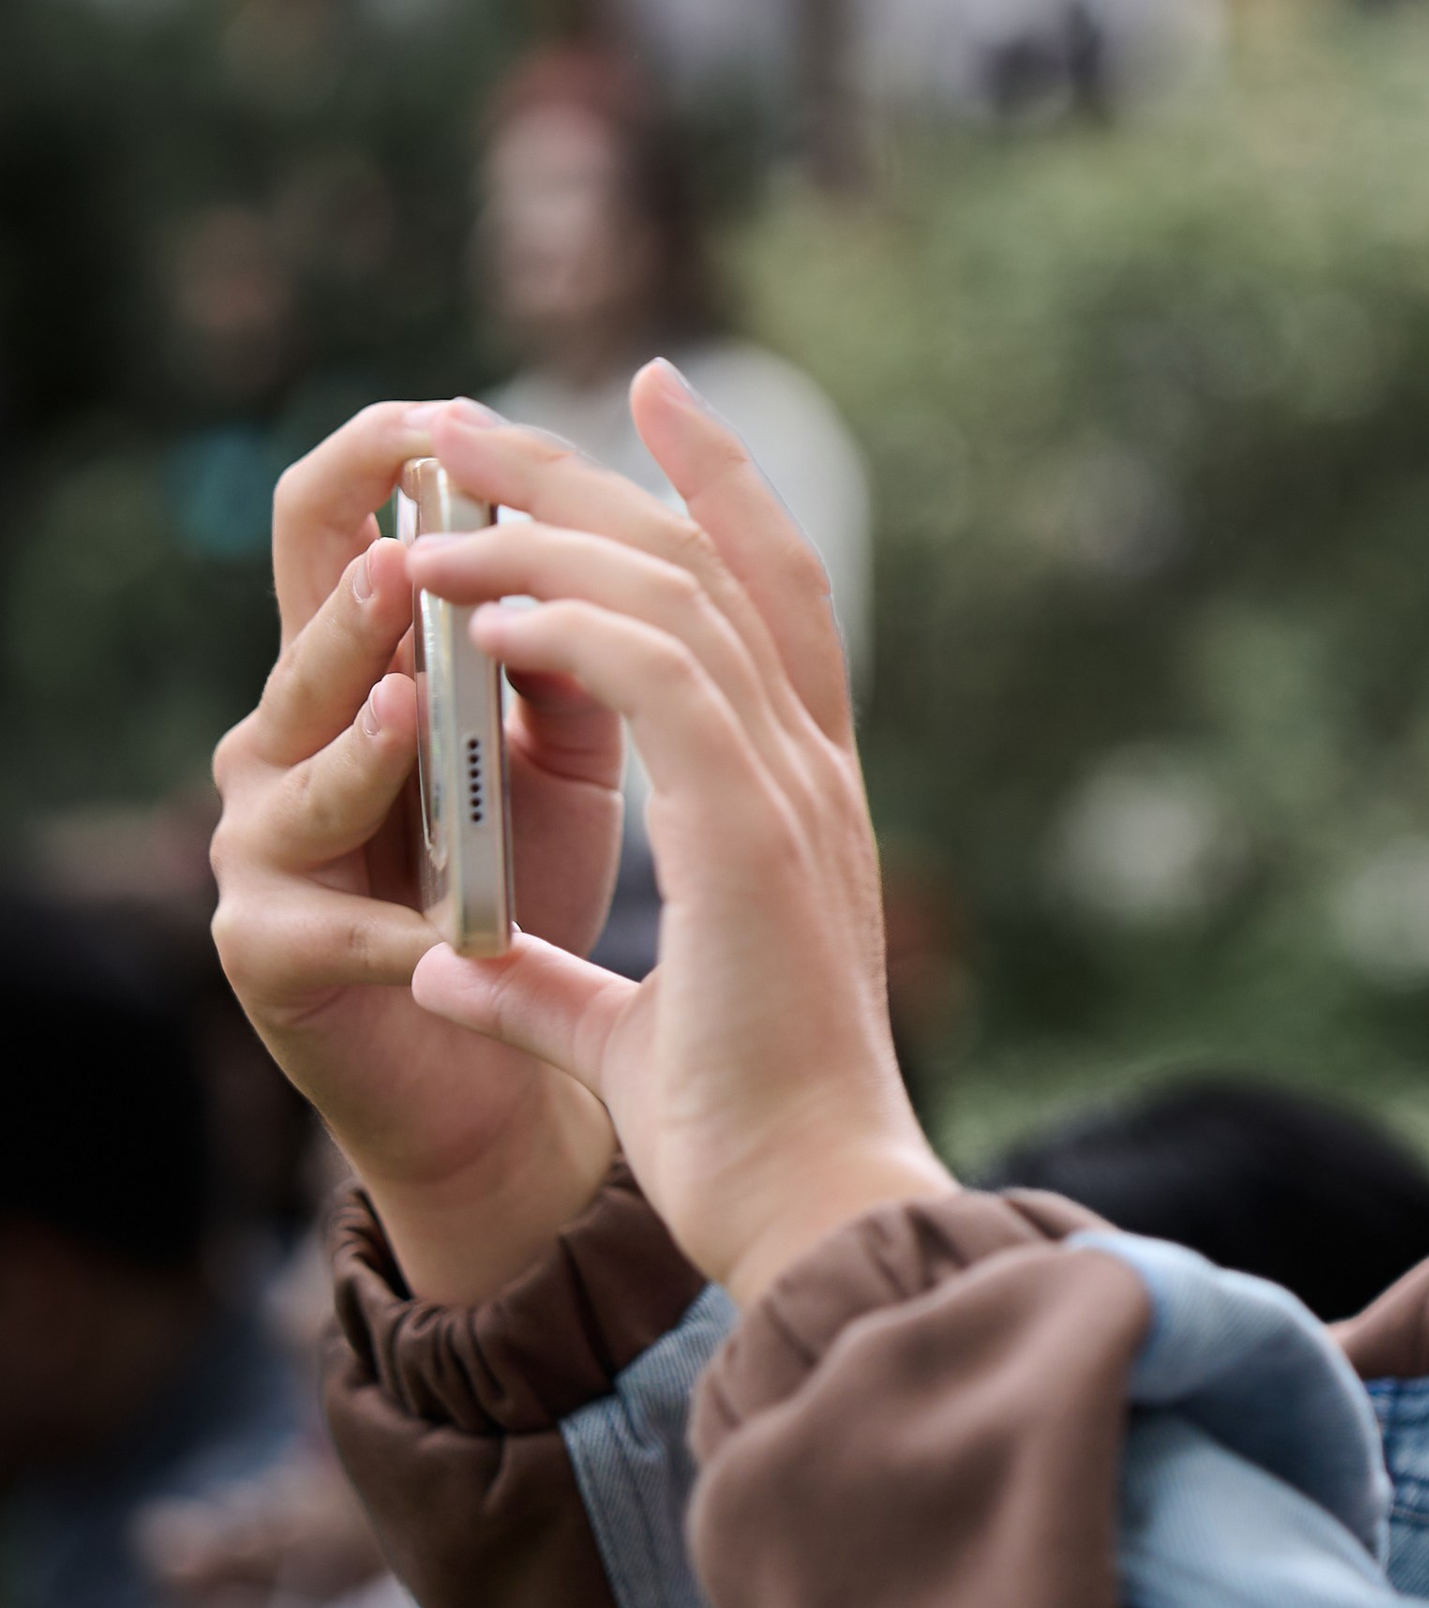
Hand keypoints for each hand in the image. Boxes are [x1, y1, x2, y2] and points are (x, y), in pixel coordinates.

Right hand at [211, 400, 625, 1296]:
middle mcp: (290, 731)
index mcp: (363, 664)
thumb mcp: (567, 753)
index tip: (457, 415)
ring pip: (302, 755)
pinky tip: (439, 934)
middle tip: (415, 544)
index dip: (383, 458)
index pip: (338, 520)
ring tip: (409, 708)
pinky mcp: (265, 951)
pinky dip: (394, 925)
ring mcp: (264, 838)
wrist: (504, 1078)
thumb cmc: (520, 891)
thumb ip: (573, 651)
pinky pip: (324, 923)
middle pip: (304, 612)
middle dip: (364, 573)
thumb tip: (614, 533)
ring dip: (364, 731)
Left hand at [400, 365, 950, 1303]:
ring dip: (546, 534)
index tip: (651, 391)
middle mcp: (809, 774)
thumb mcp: (620, 1037)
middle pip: (710, 564)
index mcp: (797, 800)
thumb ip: (544, 987)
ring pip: (678, 599)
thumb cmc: (744, 1145)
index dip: (718, 482)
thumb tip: (451, 962)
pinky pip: (663, 684)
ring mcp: (791, 798)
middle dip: (587, 473)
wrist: (815, 1216)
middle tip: (471, 424)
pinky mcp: (753, 840)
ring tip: (435, 503)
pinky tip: (488, 611)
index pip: (770, 595)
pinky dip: (577, 629)